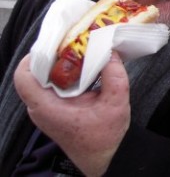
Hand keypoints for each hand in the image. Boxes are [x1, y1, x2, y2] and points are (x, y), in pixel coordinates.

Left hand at [14, 52, 130, 176]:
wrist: (105, 156)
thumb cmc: (106, 135)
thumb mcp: (117, 101)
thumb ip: (114, 74)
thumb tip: (110, 48)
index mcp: (48, 108)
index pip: (24, 77)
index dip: (34, 57)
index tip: (55, 43)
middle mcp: (41, 108)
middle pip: (32, 73)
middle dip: (50, 55)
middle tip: (71, 41)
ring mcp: (45, 109)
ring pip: (40, 77)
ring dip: (56, 62)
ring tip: (77, 49)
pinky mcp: (52, 108)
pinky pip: (50, 84)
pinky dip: (62, 72)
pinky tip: (80, 64)